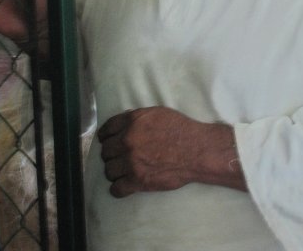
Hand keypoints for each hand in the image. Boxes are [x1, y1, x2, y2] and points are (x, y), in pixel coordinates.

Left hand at [97, 106, 246, 197]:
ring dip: (114, 171)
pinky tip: (123, 186)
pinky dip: (118, 188)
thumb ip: (136, 118)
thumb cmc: (180, 129)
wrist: (195, 150)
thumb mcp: (156, 113)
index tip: (107, 141)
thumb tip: (124, 123)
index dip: (106, 136)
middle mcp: (127, 140)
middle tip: (118, 157)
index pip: (107, 129)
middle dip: (111, 154)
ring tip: (122, 172)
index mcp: (131, 122)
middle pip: (106, 151)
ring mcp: (131, 162)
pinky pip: (117, 188)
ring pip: (109, 170)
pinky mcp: (138, 181)